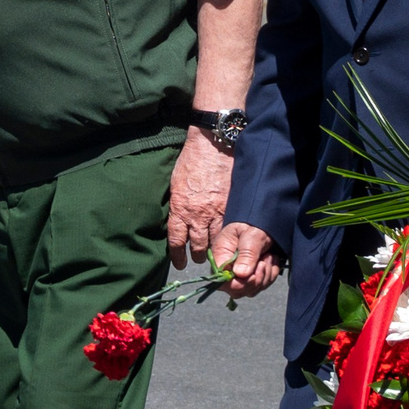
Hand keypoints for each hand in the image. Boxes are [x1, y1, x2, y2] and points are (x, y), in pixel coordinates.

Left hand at [167, 130, 233, 263]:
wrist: (213, 144)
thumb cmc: (191, 161)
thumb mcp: (176, 185)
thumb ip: (177, 206)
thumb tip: (178, 223)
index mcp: (180, 209)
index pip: (177, 241)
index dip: (178, 256)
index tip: (180, 263)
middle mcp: (198, 214)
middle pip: (198, 246)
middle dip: (197, 255)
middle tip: (197, 258)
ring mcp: (217, 211)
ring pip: (216, 241)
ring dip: (215, 249)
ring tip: (214, 253)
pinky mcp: (232, 206)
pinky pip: (230, 228)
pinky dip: (229, 236)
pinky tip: (228, 240)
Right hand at [214, 223, 280, 297]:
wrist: (266, 222)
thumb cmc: (254, 224)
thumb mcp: (252, 235)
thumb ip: (247, 253)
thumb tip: (240, 274)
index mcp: (220, 257)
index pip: (221, 281)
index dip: (238, 284)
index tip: (253, 274)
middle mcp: (228, 269)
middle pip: (236, 291)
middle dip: (255, 280)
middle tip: (263, 261)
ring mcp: (240, 275)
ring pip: (251, 291)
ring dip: (265, 275)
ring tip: (267, 256)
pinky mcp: (251, 277)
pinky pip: (262, 286)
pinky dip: (270, 275)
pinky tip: (270, 260)